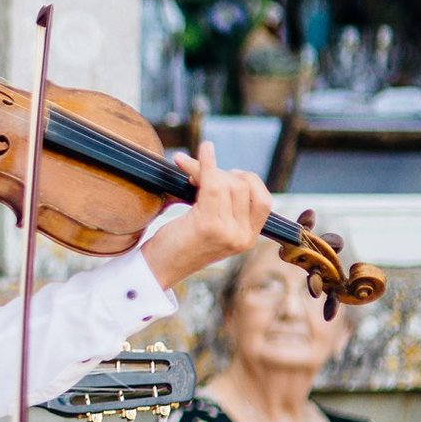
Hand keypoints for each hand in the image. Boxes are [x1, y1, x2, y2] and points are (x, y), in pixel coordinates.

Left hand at [141, 138, 274, 290]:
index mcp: (248, 239)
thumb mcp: (208, 221)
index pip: (263, 200)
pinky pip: (213, 184)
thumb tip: (208, 152)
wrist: (156, 270)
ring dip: (208, 172)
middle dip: (221, 174)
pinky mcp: (209, 226)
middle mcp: (243, 238)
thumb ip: (220, 196)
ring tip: (191, 177)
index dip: (247, 181)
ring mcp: (228, 233)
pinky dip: (205, 164)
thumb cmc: (179, 243)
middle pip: (244, 186)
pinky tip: (200, 152)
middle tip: (197, 176)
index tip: (226, 176)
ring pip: (228, 183)